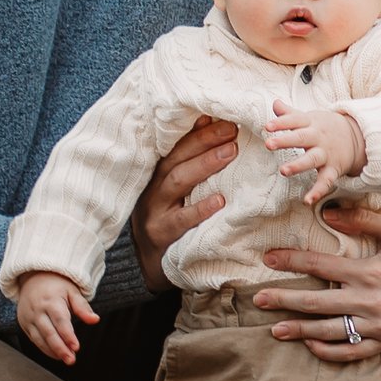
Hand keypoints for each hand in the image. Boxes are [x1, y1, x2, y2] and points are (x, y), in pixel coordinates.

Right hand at [15, 271, 95, 365]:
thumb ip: (83, 307)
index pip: (60, 321)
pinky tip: (56, 354)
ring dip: (53, 351)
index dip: (68, 335)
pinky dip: (45, 348)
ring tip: (65, 359)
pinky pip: (34, 339)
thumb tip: (95, 320)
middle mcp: (38, 310)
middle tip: (71, 360)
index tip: (76, 347)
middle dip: (60, 348)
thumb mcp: (72, 291)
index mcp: (51, 301)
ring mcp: (29, 318)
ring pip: (40, 339)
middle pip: (49, 332)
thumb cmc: (56, 286)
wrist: (33, 277)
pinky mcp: (24, 324)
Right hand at [130, 114, 237, 288]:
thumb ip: (188, 160)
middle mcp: (153, 188)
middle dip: (205, 141)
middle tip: (232, 130)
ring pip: (178, 183)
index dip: (198, 131)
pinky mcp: (162, 234)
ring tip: (230, 152)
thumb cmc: (169, 217)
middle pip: (177, 159)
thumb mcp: (174, 189)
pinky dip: (201, 209)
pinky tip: (220, 200)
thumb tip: (208, 121)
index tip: (222, 118)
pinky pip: (182, 221)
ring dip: (205, 165)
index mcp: (157, 173)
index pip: (176, 146)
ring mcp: (155, 211)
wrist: (148, 263)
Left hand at [255, 195, 380, 362]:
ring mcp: (376, 326)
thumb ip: (363, 219)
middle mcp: (368, 301)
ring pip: (329, 331)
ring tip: (275, 329)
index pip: (320, 265)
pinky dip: (329, 351)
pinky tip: (311, 346)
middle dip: (284, 301)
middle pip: (316, 302)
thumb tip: (327, 212)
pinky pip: (350, 352)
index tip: (268, 259)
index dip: (291, 260)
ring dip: (299, 330)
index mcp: (369, 271)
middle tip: (259, 300)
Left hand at [263, 98, 366, 207]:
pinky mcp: (333, 169)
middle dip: (286, 141)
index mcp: (311, 123)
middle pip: (301, 138)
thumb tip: (275, 103)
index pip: (294, 120)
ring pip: (312, 159)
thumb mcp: (310, 118)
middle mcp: (318, 138)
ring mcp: (326, 154)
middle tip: (269, 144)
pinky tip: (307, 200)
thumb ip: (290, 113)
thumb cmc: (325, 127)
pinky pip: (325, 181)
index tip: (267, 126)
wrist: (357, 137)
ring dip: (298, 165)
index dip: (281, 123)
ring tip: (283, 171)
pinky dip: (318, 191)